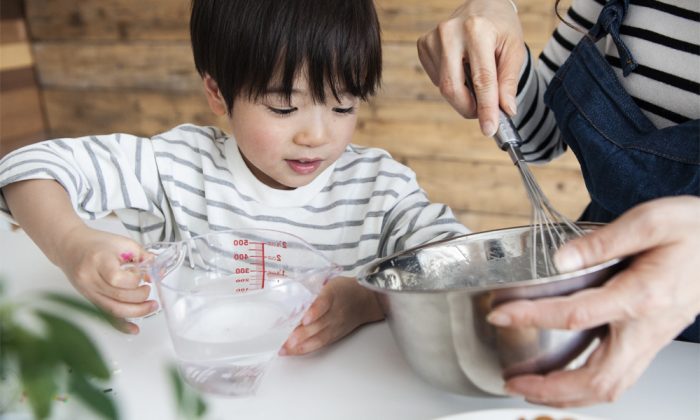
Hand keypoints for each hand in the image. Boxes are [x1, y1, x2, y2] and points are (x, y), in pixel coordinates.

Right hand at [58, 224, 156, 333]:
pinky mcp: (90, 299)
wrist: (70, 246)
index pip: (118, 278)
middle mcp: (90, 279)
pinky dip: (122, 324)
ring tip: (151, 307)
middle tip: (149, 290)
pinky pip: (106, 315)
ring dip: (136, 312)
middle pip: (118, 297)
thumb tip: (157, 272)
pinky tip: (133, 329)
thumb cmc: (95, 243)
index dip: (135, 280)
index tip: (142, 274)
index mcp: (98, 261)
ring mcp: (88, 292)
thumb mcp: (122, 242)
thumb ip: (143, 256)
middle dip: (140, 297)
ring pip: (113, 309)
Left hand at [280, 277, 383, 354]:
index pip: (324, 302)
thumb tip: (287, 289)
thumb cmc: (344, 289)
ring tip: (286, 349)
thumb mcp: (329, 282)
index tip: (305, 319)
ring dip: (301, 345)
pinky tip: (294, 351)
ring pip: (319, 337)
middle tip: (286, 340)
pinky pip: (321, 343)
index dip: (314, 311)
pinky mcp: (335, 335)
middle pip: (318, 324)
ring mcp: (336, 326)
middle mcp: (335, 312)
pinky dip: (306, 348)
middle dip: (301, 334)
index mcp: (333, 294)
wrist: (366, 300)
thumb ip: (311, 287)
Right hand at [417, 0, 523, 135]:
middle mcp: (450, 32)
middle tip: (483, 114)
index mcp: (477, 30)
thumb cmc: (500, 27)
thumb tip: (505, 110)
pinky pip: (436, 79)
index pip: (481, 79)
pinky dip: (451, 84)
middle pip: (453, 88)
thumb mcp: (514, 50)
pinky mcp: (423, 45)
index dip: (485, 108)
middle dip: (468, 108)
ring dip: (462, 96)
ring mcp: (433, 38)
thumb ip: (508, 82)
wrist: (482, 4)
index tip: (489, 129)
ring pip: (443, 87)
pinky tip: (462, 70)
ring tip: (476, 84)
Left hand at [486, 196, 699, 406]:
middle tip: (513, 381)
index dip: (531, 317)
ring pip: (609, 387)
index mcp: (642, 296)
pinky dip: (586, 387)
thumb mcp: (651, 221)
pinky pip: (617, 378)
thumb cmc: (696, 231)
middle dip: (550, 388)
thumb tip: (561, 259)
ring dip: (567, 396)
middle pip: (597, 378)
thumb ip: (603, 241)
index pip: (576, 315)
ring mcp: (651, 340)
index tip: (501, 314)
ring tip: (531, 388)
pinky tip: (566, 381)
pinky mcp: (651, 341)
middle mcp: (647, 328)